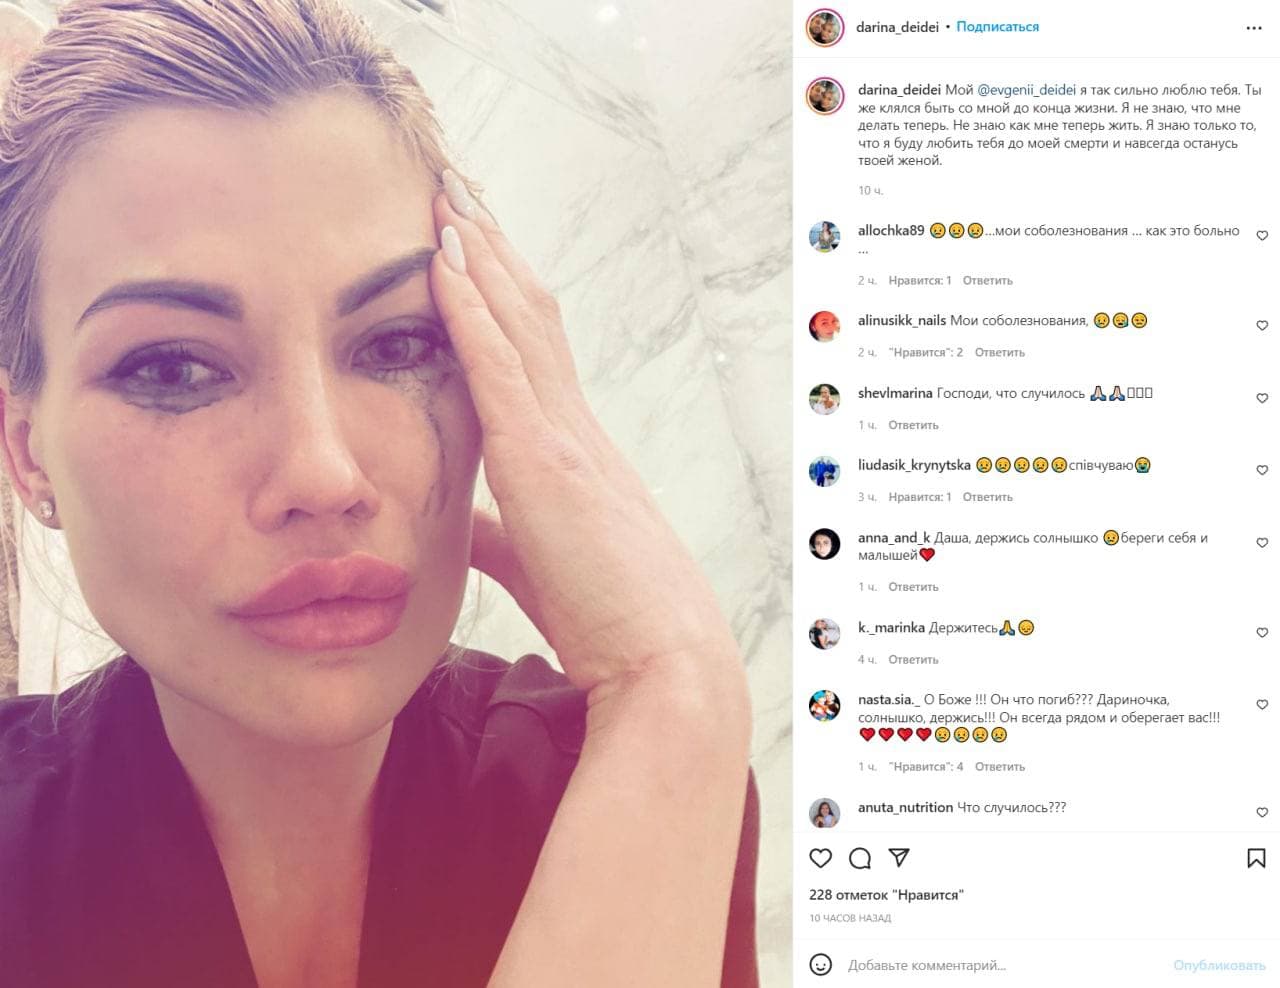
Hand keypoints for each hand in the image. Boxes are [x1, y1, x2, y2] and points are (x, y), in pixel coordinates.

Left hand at [428, 171, 744, 701]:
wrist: (664, 660)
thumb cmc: (613, 619)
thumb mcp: (543, 562)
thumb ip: (502, 533)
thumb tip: (465, 520)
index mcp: (577, 450)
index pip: (535, 350)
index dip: (503, 293)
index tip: (473, 246)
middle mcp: (576, 428)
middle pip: (530, 315)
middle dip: (492, 250)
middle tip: (458, 191)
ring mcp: (565, 439)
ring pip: (519, 323)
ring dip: (479, 257)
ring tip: (447, 197)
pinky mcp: (547, 465)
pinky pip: (501, 369)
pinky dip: (469, 312)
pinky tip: (442, 265)